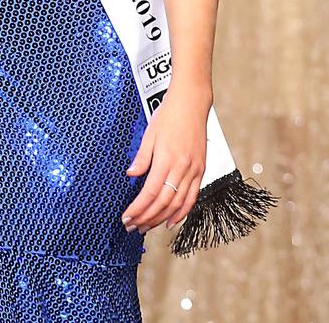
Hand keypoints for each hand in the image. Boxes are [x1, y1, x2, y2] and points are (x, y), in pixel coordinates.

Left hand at [122, 85, 209, 233]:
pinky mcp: (201, 169)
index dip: (138, 208)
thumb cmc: (169, 114)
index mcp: (167, 158)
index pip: (150, 192)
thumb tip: (131, 175)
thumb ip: (142, 157)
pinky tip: (171, 220)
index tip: (127, 217)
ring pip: (178, 204)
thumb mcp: (150, 133)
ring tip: (147, 227)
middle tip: (133, 227)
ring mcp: (194, 170)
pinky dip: (181, 212)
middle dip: (147, 218)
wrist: (192, 102)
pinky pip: (192, 197)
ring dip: (161, 218)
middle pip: (163, 202)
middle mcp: (182, 167)